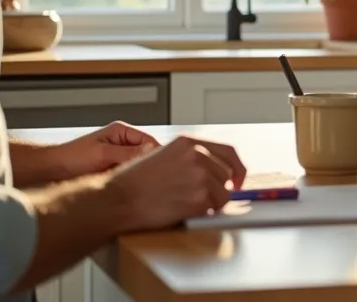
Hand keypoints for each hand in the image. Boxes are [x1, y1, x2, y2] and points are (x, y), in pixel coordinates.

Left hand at [56, 121, 159, 178]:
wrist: (54, 169)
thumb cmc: (73, 157)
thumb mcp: (103, 153)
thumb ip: (128, 152)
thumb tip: (152, 150)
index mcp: (122, 131)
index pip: (149, 141)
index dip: (157, 154)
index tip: (161, 167)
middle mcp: (123, 142)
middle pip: (146, 153)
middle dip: (148, 165)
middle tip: (152, 178)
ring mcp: (119, 156)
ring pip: (138, 165)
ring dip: (138, 173)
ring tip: (139, 183)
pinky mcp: (114, 168)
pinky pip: (129, 173)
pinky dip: (130, 179)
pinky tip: (130, 187)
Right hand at [108, 135, 247, 231]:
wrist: (118, 199)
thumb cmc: (134, 182)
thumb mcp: (164, 155)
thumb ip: (191, 157)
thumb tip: (214, 169)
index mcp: (189, 142)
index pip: (229, 152)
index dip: (238, 168)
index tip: (238, 180)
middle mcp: (198, 155)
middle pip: (228, 176)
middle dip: (219, 190)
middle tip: (201, 199)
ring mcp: (200, 176)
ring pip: (224, 195)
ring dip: (211, 204)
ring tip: (186, 204)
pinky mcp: (199, 198)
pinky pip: (213, 209)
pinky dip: (203, 213)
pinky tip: (183, 210)